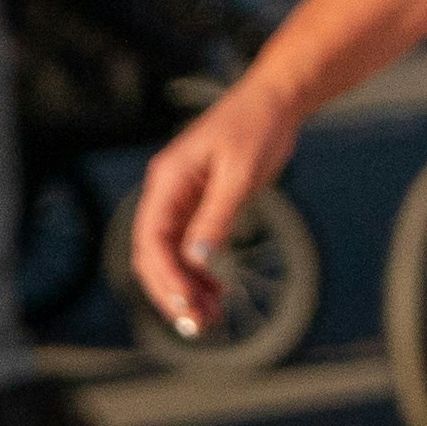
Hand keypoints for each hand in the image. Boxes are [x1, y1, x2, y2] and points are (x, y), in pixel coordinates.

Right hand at [130, 87, 296, 332]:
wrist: (276, 100)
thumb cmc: (258, 127)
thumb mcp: (241, 174)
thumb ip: (217, 216)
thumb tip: (196, 260)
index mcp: (167, 180)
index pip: (150, 240)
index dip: (164, 278)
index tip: (187, 305)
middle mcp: (166, 191)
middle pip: (153, 254)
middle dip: (171, 291)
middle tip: (198, 325)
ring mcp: (180, 199)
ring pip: (170, 256)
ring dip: (185, 288)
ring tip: (210, 318)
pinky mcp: (199, 205)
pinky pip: (188, 247)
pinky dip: (198, 272)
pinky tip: (215, 292)